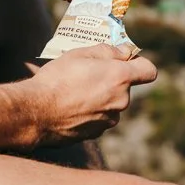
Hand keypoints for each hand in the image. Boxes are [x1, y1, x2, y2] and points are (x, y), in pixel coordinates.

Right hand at [21, 44, 157, 145]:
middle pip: (125, 87)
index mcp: (120, 78)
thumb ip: (107, 51)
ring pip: (111, 103)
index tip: (124, 60)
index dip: (139, 64)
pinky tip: (70, 106)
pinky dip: (90, 111)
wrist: (36, 113)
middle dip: (111, 79)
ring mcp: (109, 120)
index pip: (149, 71)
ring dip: (100, 96)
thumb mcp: (80, 54)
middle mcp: (120, 102)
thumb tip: (125, 52)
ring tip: (74, 90)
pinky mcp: (96, 134)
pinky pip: (99, 117)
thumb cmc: (57, 79)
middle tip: (86, 72)